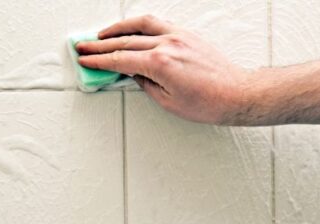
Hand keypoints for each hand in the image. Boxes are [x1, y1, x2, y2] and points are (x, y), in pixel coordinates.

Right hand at [76, 15, 251, 124]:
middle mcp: (168, 44)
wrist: (236, 93)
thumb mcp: (166, 100)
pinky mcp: (186, 34)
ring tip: (101, 34)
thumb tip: (131, 73)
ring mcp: (178, 36)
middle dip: (100, 45)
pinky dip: (139, 25)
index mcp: (160, 63)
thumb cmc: (207, 102)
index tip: (85, 60)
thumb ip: (144, 83)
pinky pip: (156, 24)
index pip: (120, 59)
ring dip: (117, 29)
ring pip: (139, 26)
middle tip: (83, 47)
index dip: (99, 61)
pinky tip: (129, 29)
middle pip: (124, 41)